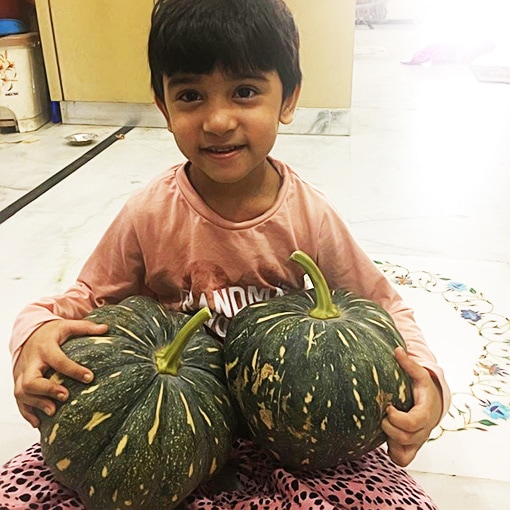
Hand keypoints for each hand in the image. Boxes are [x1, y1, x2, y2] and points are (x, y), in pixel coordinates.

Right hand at [13, 319, 107, 427]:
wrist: (28, 334)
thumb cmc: (51, 332)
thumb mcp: (68, 326)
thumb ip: (87, 327)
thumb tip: (107, 328)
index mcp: (46, 348)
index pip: (59, 360)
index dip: (74, 370)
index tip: (90, 377)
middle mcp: (31, 362)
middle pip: (31, 380)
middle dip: (47, 390)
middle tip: (65, 396)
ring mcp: (22, 374)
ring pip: (22, 392)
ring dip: (37, 403)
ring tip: (54, 411)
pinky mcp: (19, 383)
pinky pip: (19, 401)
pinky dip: (27, 413)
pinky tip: (39, 422)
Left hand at [381, 347, 442, 466]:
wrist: (433, 405)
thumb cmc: (423, 389)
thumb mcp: (419, 375)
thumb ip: (409, 364)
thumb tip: (398, 350)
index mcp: (425, 413)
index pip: (412, 423)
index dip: (397, 418)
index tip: (388, 407)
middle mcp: (424, 431)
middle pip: (404, 438)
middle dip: (389, 427)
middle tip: (383, 415)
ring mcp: (418, 442)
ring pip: (403, 453)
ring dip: (390, 441)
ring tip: (385, 426)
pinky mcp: (412, 449)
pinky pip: (402, 460)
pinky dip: (393, 452)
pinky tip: (387, 438)